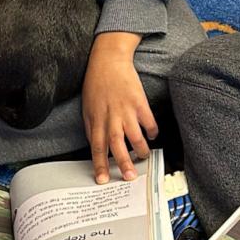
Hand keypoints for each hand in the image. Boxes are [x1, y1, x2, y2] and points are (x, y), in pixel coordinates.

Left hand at [82, 32, 152, 183]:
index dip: (99, 165)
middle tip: (129, 177)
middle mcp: (110, 116)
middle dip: (123, 163)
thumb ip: (92, 127)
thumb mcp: (87, 107)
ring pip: (134, 136)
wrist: (108, 59)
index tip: (102, 180)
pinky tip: (152, 135)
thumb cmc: (96, 83)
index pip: (96, 147)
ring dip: (140, 149)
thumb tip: (97, 146)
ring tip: (143, 157)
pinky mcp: (140, 101)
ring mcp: (126, 109)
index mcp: (95, 119)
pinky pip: (149, 121)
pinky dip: (152, 131)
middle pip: (116, 145)